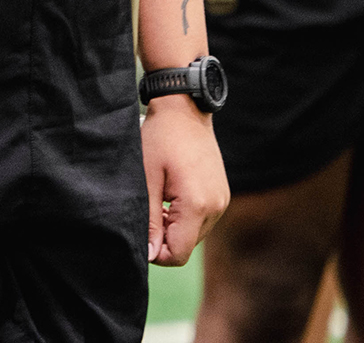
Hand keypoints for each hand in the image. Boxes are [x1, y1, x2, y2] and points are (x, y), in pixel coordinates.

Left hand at [144, 97, 227, 266]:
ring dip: (174, 226)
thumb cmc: (161, 139)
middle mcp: (215, 207)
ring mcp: (221, 201)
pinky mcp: (222, 195)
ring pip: (194, 234)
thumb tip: (148, 254)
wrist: (185, 109)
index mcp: (196, 205)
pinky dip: (185, 216)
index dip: (156, 253)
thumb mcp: (147, 179)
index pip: (178, 254)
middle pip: (186, 246)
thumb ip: (149, 220)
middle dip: (164, 237)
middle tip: (147, 209)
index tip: (141, 233)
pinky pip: (202, 219)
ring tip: (159, 198)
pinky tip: (171, 195)